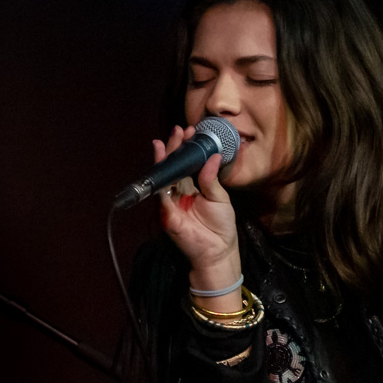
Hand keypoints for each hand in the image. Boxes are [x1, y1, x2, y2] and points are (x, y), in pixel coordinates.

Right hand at [156, 125, 241, 292]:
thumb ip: (212, 179)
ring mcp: (170, 205)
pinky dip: (161, 186)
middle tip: (177, 131)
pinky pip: (162, 200)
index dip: (185, 148)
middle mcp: (178, 193)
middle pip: (172, 168)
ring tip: (165, 143)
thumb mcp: (220, 197)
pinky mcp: (168, 218)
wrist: (219, 251)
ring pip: (163, 180)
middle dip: (173, 149)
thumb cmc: (221, 225)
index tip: (189, 131)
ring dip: (163, 162)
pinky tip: (163, 170)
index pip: (185, 164)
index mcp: (191, 187)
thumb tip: (213, 156)